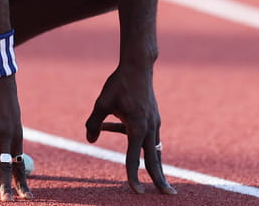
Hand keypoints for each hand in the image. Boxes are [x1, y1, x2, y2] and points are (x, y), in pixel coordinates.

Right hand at [0, 75, 32, 200]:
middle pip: (6, 166)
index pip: (20, 164)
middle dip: (5, 187)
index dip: (23, 182)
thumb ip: (5, 135)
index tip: (28, 198)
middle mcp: (7, 136)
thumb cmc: (4, 95)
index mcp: (17, 136)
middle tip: (7, 203)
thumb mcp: (12, 117)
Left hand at [84, 64, 175, 194]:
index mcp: (137, 127)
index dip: (133, 177)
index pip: (133, 159)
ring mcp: (154, 123)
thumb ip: (94, 122)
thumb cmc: (119, 83)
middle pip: (154, 160)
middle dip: (160, 180)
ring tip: (159, 181)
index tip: (137, 193)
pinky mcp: (153, 118)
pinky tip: (111, 124)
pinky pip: (146, 136)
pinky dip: (136, 140)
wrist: (138, 65)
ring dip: (155, 166)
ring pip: (154, 150)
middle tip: (168, 196)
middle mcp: (149, 128)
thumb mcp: (102, 102)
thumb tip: (90, 140)